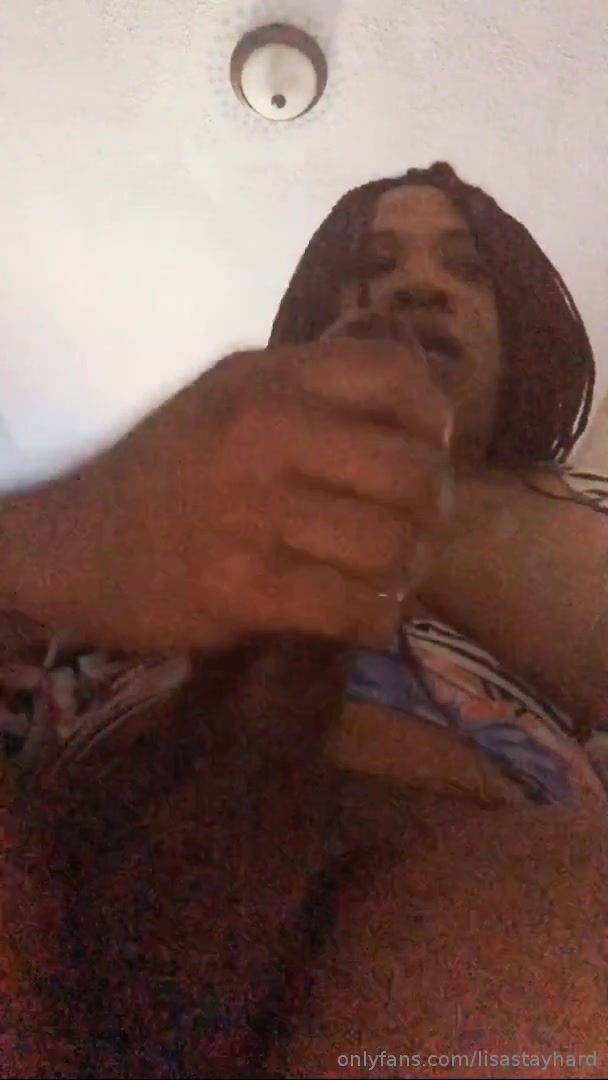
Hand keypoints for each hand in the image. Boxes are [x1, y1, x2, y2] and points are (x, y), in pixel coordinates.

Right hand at [20, 339, 452, 651]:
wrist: (73, 546)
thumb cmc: (164, 470)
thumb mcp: (226, 398)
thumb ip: (310, 391)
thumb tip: (419, 412)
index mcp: (265, 381)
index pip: (397, 378)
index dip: (434, 419)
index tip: (426, 449)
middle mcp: (263, 436)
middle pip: (412, 471)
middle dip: (433, 509)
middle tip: (419, 526)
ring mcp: (252, 515)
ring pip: (389, 546)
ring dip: (407, 570)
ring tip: (391, 574)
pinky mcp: (242, 589)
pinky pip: (352, 608)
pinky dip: (374, 619)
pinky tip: (363, 615)